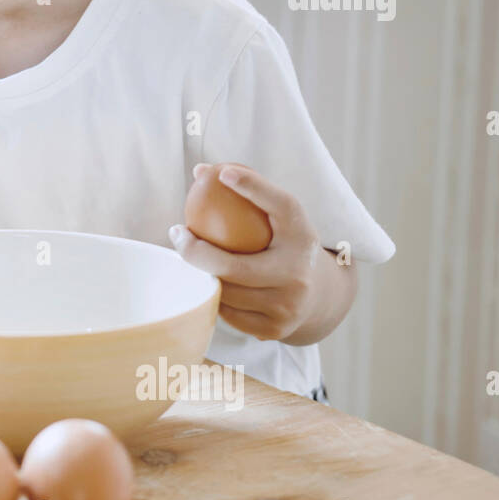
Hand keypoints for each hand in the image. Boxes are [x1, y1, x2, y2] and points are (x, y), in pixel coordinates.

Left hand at [168, 163, 321, 341]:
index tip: (220, 173)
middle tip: (177, 233)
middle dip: (195, 252)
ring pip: (225, 291)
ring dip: (202, 274)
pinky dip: (214, 297)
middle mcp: (299, 273)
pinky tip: (206, 282)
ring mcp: (287, 305)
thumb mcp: (280, 219)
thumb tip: (200, 170)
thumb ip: (248, 195)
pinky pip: (227, 313)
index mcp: (303, 236)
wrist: (321, 296)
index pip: (280, 205)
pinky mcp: (274, 329)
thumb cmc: (285, 245)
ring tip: (190, 257)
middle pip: (233, 267)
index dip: (253, 186)